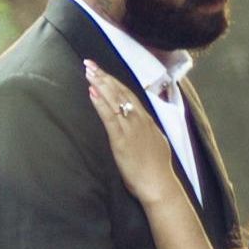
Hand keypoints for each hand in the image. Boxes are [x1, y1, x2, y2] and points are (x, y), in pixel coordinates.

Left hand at [81, 63, 188, 205]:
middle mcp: (139, 120)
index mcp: (147, 121)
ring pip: (115, 100)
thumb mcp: (156, 144)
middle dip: (105, 77)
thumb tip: (142, 126)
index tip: (104, 72)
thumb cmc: (156, 170)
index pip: (130, 95)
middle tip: (90, 64)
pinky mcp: (121, 139)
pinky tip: (92, 92)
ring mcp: (131, 128)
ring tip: (89, 71)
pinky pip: (110, 116)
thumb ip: (147, 132)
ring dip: (100, 84)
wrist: (159, 184)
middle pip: (121, 93)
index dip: (115, 82)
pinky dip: (100, 102)